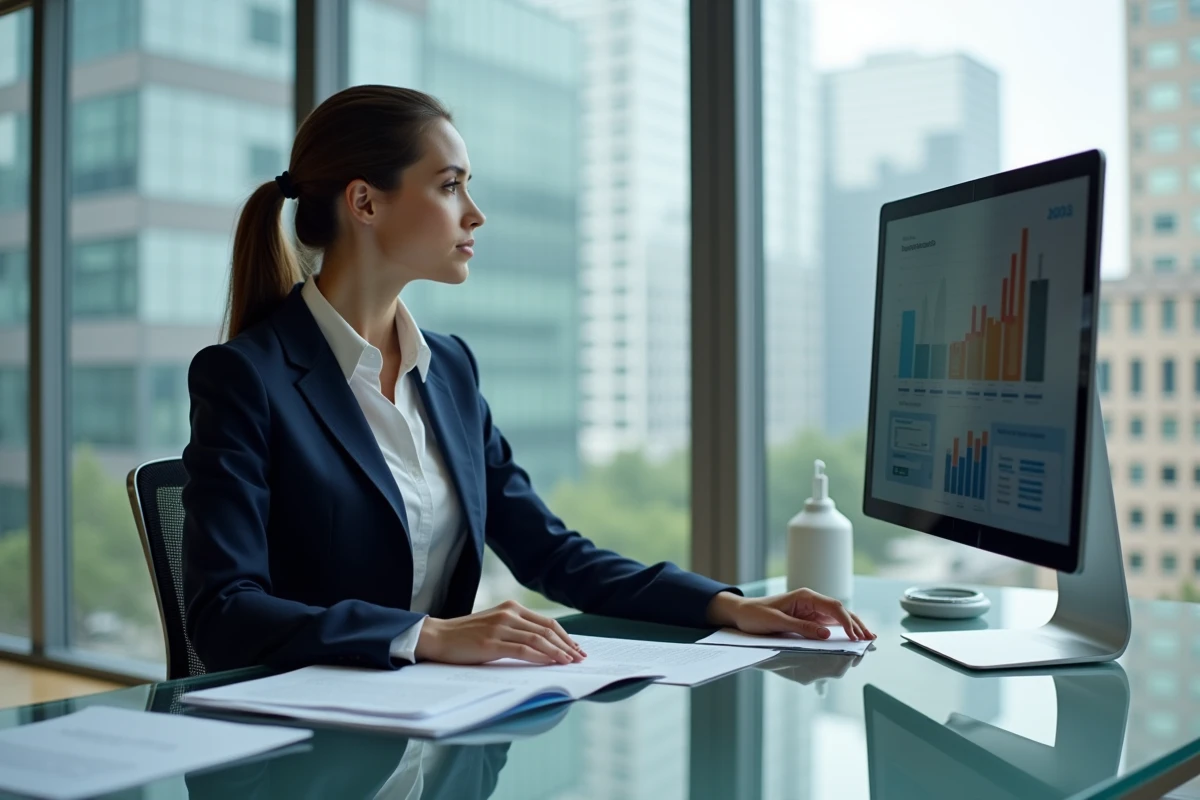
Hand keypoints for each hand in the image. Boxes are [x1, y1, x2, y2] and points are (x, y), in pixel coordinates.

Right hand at [414, 600, 586, 664]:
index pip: (546, 622)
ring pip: (538, 639)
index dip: (564, 636)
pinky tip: (551, 663)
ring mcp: (500, 627)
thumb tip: (542, 646)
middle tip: (580, 658)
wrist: (437, 637)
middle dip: (567, 645)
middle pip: (547, 629)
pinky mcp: (492, 642)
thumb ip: (515, 630)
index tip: (576, 648)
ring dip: (558, 652)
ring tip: (570, 662)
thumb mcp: (494, 626)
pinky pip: (523, 649)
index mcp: (511, 608)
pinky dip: (541, 656)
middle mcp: (509, 614)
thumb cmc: (465, 636)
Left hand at [706, 589, 874, 641]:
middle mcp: (811, 601)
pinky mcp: (808, 619)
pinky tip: (851, 637)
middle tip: (870, 639)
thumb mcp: (777, 622)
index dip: (846, 622)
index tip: (854, 636)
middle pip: (840, 611)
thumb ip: (802, 628)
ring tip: (867, 638)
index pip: (833, 607)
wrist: (741, 613)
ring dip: (852, 627)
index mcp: (805, 596)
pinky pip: (828, 624)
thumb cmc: (755, 615)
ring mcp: (810, 610)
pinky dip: (841, 631)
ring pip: (838, 617)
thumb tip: (826, 635)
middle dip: (856, 624)